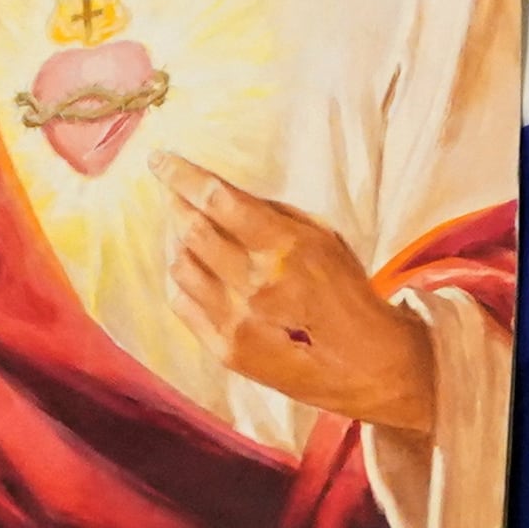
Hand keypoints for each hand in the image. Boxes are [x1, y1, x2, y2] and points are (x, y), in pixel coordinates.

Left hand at [159, 154, 441, 435]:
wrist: (368, 367)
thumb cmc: (352, 294)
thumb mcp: (328, 240)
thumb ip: (277, 217)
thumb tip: (226, 198)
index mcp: (288, 248)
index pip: (220, 201)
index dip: (184, 177)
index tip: (160, 160)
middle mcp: (256, 282)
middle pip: (193, 231)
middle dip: (174, 203)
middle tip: (168, 190)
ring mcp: (235, 320)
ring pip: (181, 266)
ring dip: (173, 238)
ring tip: (178, 225)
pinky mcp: (224, 349)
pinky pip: (181, 303)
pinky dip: (176, 276)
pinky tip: (182, 264)